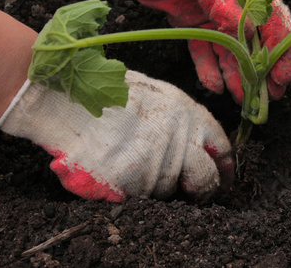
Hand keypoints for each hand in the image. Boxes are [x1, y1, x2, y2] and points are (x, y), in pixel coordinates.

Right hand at [0, 70, 232, 201]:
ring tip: (133, 164)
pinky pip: (143, 199)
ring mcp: (157, 163)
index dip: (224, 167)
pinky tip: (120, 171)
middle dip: (202, 189)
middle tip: (191, 193)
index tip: (222, 178)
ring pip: (170, 190)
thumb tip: (197, 146)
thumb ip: (181, 120)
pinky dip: (134, 191)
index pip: (222, 148)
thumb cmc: (109, 91)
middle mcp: (179, 140)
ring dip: (158, 185)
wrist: (67, 96)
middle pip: (205, 178)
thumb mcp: (157, 94)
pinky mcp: (133, 184)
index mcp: (189, 114)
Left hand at [102, 0, 290, 103]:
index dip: (280, 45)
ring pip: (229, 48)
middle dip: (263, 67)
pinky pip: (201, 49)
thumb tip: (247, 30)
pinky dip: (208, 68)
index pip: (270, 13)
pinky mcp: (190, 21)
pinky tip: (215, 86)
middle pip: (255, 36)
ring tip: (242, 99)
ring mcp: (211, 11)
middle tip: (269, 96)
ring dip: (237, 74)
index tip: (284, 75)